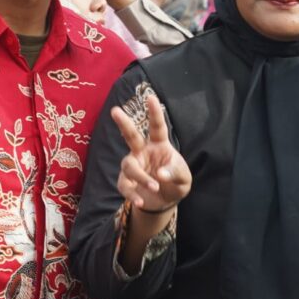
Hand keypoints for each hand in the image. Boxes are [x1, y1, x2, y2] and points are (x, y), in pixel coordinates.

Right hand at [112, 91, 192, 213]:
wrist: (166, 201)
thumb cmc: (176, 181)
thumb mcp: (183, 178)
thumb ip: (175, 173)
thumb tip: (159, 175)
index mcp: (159, 145)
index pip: (157, 127)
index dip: (154, 113)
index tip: (151, 97)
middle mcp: (143, 152)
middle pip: (131, 136)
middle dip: (124, 123)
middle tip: (115, 110)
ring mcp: (133, 165)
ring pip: (129, 166)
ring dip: (141, 177)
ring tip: (154, 186)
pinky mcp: (126, 181)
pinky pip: (125, 185)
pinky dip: (132, 194)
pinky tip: (141, 201)